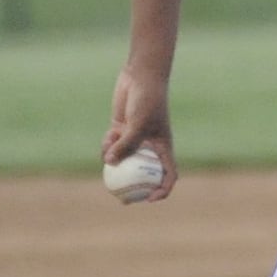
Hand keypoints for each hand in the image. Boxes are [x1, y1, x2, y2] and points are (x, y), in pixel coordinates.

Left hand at [102, 64, 177, 200]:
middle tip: (121, 199)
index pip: (168, 174)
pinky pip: (112, 147)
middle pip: (143, 173)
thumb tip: (108, 163)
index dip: (162, 190)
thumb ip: (125, 144)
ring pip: (124, 160)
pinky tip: (109, 134)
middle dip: (133, 188)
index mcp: (163, 147)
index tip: (150, 199)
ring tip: (110, 149)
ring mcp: (135, 138)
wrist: (140, 77)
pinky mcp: (121, 130)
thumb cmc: (147, 100)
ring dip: (114, 160)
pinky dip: (108, 145)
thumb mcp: (138, 124)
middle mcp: (150, 145)